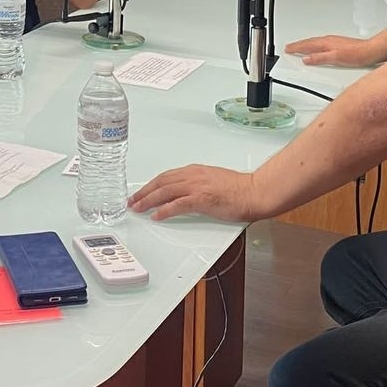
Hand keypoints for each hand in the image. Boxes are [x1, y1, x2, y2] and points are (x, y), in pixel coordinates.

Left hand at [129, 165, 262, 222]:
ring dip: (148, 200)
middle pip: (161, 182)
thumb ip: (197, 185)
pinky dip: (165, 210)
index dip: (151, 185)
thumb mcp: (213, 181)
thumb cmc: (239, 189)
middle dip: (144, 192)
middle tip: (132, 201)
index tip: (141, 192)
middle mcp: (193, 176)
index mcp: (195, 171)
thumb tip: (185, 194)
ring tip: (138, 208)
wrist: (254, 191)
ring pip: (165, 191)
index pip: (166, 176)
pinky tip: (156, 216)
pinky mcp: (202, 199)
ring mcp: (197, 186)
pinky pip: (178, 204)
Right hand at [283, 34, 376, 67]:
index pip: (307, 45)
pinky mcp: (339, 45)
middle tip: (289, 47)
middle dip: (298, 45)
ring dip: (306, 44)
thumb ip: (320, 58)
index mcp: (326, 43)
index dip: (296, 48)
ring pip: (315, 42)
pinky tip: (317, 49)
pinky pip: (321, 43)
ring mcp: (334, 42)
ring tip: (299, 47)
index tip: (287, 49)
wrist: (372, 51)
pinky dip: (315, 46)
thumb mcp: (336, 58)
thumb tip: (307, 59)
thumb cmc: (358, 54)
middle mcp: (329, 40)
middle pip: (309, 42)